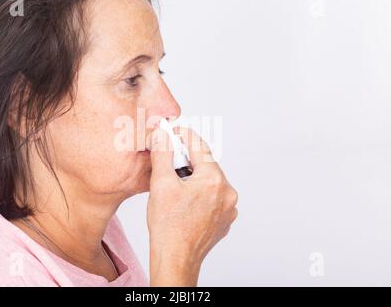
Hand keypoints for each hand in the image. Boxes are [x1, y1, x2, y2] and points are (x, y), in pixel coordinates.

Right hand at [147, 125, 238, 285]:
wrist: (175, 259)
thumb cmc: (168, 227)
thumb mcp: (161, 184)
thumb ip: (163, 153)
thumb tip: (164, 134)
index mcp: (214, 180)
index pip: (199, 147)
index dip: (184, 135)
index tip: (174, 131)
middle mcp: (227, 193)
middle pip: (206, 165)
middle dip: (187, 160)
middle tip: (169, 162)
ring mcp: (228, 208)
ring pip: (210, 181)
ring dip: (194, 178)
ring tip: (176, 187)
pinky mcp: (225, 219)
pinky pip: (213, 197)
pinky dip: (200, 193)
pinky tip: (185, 201)